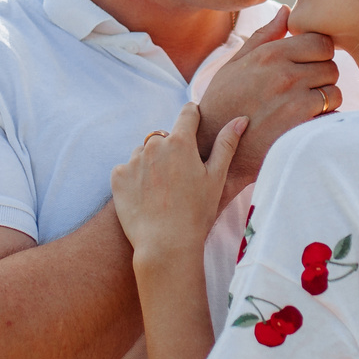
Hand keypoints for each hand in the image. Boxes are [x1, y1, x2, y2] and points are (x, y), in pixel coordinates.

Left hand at [111, 104, 245, 271]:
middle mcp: (153, 145)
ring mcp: (133, 160)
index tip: (196, 127)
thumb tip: (240, 119)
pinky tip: (146, 198)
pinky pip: (127, 169)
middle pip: (164, 137)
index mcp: (180, 142)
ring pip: (144, 153)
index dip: (194, 118)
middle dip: (171, 150)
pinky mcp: (117, 176)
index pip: (188, 113)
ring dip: (152, 164)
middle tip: (180, 179)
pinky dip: (135, 179)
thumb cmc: (196, 213)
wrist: (165, 245)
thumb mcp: (216, 178)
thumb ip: (226, 144)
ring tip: (162, 192)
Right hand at [196, 8, 340, 191]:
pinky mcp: (301, 128)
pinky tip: (305, 125)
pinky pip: (331, 117)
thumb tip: (287, 11)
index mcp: (271, 55)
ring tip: (304, 109)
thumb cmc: (222, 103)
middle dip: (322, 77)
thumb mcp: (235, 65)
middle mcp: (286, 75)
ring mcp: (295, 102)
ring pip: (334, 93)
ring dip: (325, 101)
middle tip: (305, 90)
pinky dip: (324, 121)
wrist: (211, 147)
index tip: (308, 66)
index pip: (321, 42)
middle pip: (331, 67)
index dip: (318, 54)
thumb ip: (264, 36)